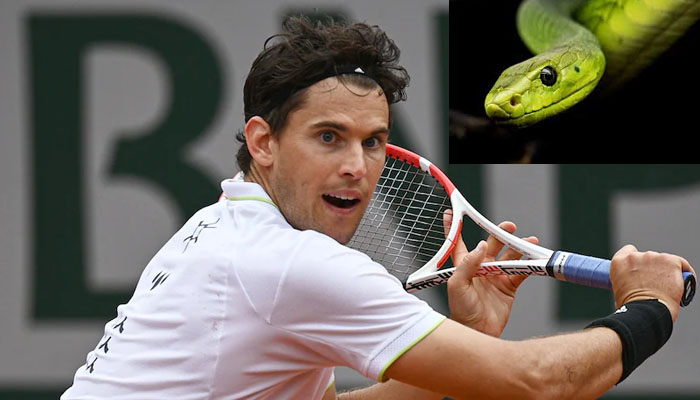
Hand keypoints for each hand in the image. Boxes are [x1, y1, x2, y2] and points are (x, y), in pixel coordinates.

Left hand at [444, 210, 538, 335]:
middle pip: (491, 244)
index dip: (455, 227)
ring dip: (519, 248)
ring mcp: (495, 276)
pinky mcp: (509, 286)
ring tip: (529, 241)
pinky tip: (535, 259)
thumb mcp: (457, 286)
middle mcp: (480, 268)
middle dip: (500, 233)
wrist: (478, 331)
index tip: (452, 212)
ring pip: (509, 256)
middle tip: (509, 226)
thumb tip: (480, 245)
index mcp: (464, 265)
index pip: (458, 242)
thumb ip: (467, 265)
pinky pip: (521, 271)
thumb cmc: (461, 310)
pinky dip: (529, 264)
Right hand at [609, 244, 695, 321]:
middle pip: (648, 257)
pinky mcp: (671, 261)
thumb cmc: (632, 307)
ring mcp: (654, 257)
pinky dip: (683, 272)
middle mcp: (635, 256)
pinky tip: (681, 282)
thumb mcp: (619, 290)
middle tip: (654, 284)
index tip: (641, 270)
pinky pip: (681, 264)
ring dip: (665, 271)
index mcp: (619, 262)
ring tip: (667, 288)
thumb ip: (626, 281)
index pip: (629, 251)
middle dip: (652, 269)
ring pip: (664, 261)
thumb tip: (634, 286)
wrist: (647, 311)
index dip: (637, 261)